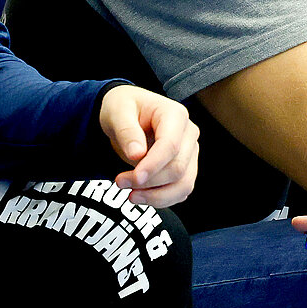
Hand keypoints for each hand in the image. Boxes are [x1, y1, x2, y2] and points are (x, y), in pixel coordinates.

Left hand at [98, 84, 198, 207]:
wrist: (127, 114)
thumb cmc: (123, 108)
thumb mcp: (117, 112)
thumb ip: (126, 130)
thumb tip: (137, 155)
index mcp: (175, 114)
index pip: (170, 145)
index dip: (153, 165)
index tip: (133, 178)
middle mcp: (188, 133)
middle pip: (177, 168)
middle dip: (149, 182)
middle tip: (120, 182)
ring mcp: (189, 152)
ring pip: (184, 184)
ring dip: (156, 196)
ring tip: (130, 195)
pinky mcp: (186, 168)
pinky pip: (181, 191)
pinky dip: (161, 199)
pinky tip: (141, 196)